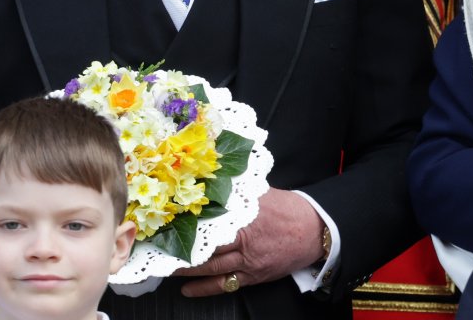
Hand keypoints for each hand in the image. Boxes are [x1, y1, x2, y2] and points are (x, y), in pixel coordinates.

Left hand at [174, 188, 324, 296]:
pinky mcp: (253, 276)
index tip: (168, 223)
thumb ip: (239, 192)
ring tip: (165, 268)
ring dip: (185, 270)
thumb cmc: (290, 210)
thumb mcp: (264, 194)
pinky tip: (187, 289)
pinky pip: (224, 284)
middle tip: (159, 248)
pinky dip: (204, 289)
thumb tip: (216, 182)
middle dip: (180, 248)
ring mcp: (248, 261)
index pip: (209, 221)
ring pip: (210, 268)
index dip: (187, 224)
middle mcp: (244, 240)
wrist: (314, 231)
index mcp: (245, 216)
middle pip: (205, 246)